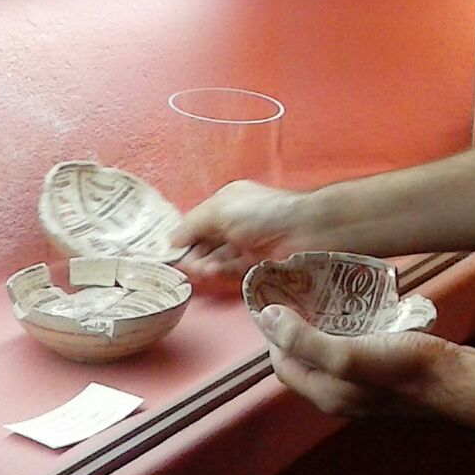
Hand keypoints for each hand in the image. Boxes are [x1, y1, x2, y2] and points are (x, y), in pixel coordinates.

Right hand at [172, 180, 308, 279]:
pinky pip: (233, 267)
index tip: (169, 255)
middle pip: (206, 241)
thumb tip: (171, 240)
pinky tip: (212, 273)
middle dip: (193, 254)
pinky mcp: (257, 260)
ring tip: (200, 272)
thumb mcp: (218, 211)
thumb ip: (192, 225)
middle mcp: (234, 220)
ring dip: (205, 264)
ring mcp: (246, 241)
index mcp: (225, 202)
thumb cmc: (258, 213)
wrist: (304, 228)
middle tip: (186, 267)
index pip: (197, 222)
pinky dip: (221, 270)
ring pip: (218, 256)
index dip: (183, 238)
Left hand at [252, 304, 474, 424]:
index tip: (276, 300)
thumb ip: (304, 340)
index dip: (274, 334)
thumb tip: (267, 317)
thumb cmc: (404, 369)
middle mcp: (341, 393)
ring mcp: (365, 384)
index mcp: (326, 394)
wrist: (458, 380)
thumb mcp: (348, 354)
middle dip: (298, 326)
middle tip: (301, 291)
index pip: (283, 364)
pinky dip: (352, 327)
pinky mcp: (386, 372)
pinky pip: (358, 347)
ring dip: (325, 324)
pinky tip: (359, 305)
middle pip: (306, 358)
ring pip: (332, 352)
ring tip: (326, 292)